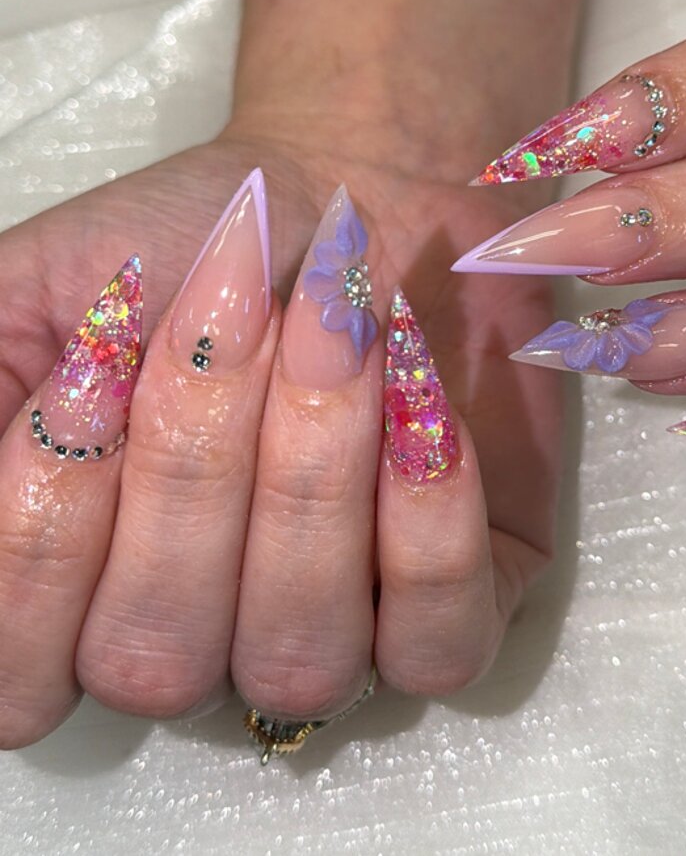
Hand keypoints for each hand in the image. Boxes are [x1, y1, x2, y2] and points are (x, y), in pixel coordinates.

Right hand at [0, 117, 563, 748]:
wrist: (353, 200)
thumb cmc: (197, 248)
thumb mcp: (48, 298)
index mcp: (88, 586)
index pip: (22, 674)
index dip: (49, 520)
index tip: (100, 355)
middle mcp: (202, 636)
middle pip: (158, 659)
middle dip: (191, 464)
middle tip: (237, 311)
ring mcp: (332, 634)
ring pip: (296, 659)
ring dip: (310, 478)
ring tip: (338, 334)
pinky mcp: (454, 610)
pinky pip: (437, 645)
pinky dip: (424, 520)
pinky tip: (420, 406)